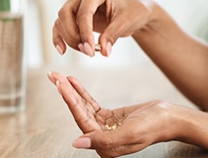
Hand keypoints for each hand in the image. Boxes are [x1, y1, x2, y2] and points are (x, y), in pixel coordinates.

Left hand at [47, 71, 179, 156]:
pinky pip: (90, 103)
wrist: (168, 118)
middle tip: (54, 76)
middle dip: (65, 92)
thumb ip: (103, 140)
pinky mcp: (107, 117)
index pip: (81, 119)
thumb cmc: (153, 126)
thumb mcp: (130, 133)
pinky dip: (82, 92)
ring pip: (82, 106)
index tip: (60, 84)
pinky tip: (73, 82)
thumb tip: (77, 143)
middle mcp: (100, 137)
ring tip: (60, 76)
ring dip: (71, 90)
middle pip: (78, 111)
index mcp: (104, 145)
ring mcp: (103, 126)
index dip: (69, 101)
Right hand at [52, 0, 154, 56]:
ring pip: (61, 21)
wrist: (135, 12)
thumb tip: (104, 52)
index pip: (84, 11)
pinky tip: (62, 50)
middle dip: (74, 36)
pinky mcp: (74, 15)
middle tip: (88, 52)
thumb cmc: (133, 11)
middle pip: (65, 14)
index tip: (91, 50)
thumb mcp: (126, 22)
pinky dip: (59, 38)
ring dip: (70, 39)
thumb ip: (113, 35)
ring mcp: (76, 3)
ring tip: (87, 52)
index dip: (85, 33)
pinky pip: (60, 26)